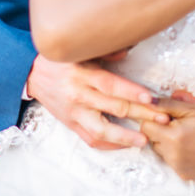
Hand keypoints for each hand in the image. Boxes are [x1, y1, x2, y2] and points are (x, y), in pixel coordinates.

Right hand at [25, 54, 168, 149]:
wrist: (32, 74)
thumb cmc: (61, 61)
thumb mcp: (81, 51)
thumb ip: (105, 53)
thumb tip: (128, 51)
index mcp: (82, 74)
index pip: (110, 85)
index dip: (131, 92)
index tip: (151, 98)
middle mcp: (79, 95)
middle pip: (113, 107)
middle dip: (140, 113)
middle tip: (162, 117)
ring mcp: (74, 112)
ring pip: (101, 130)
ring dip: (124, 137)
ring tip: (144, 140)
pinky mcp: (71, 124)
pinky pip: (90, 139)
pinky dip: (109, 144)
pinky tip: (125, 144)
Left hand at [140, 98, 194, 180]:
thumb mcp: (194, 110)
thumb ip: (168, 104)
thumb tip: (147, 100)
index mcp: (174, 135)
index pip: (145, 126)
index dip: (154, 119)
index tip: (166, 117)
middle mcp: (172, 153)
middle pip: (151, 139)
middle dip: (159, 131)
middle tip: (177, 126)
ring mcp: (177, 166)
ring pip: (160, 151)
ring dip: (167, 143)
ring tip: (186, 137)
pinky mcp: (182, 175)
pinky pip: (170, 162)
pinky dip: (176, 154)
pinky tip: (191, 149)